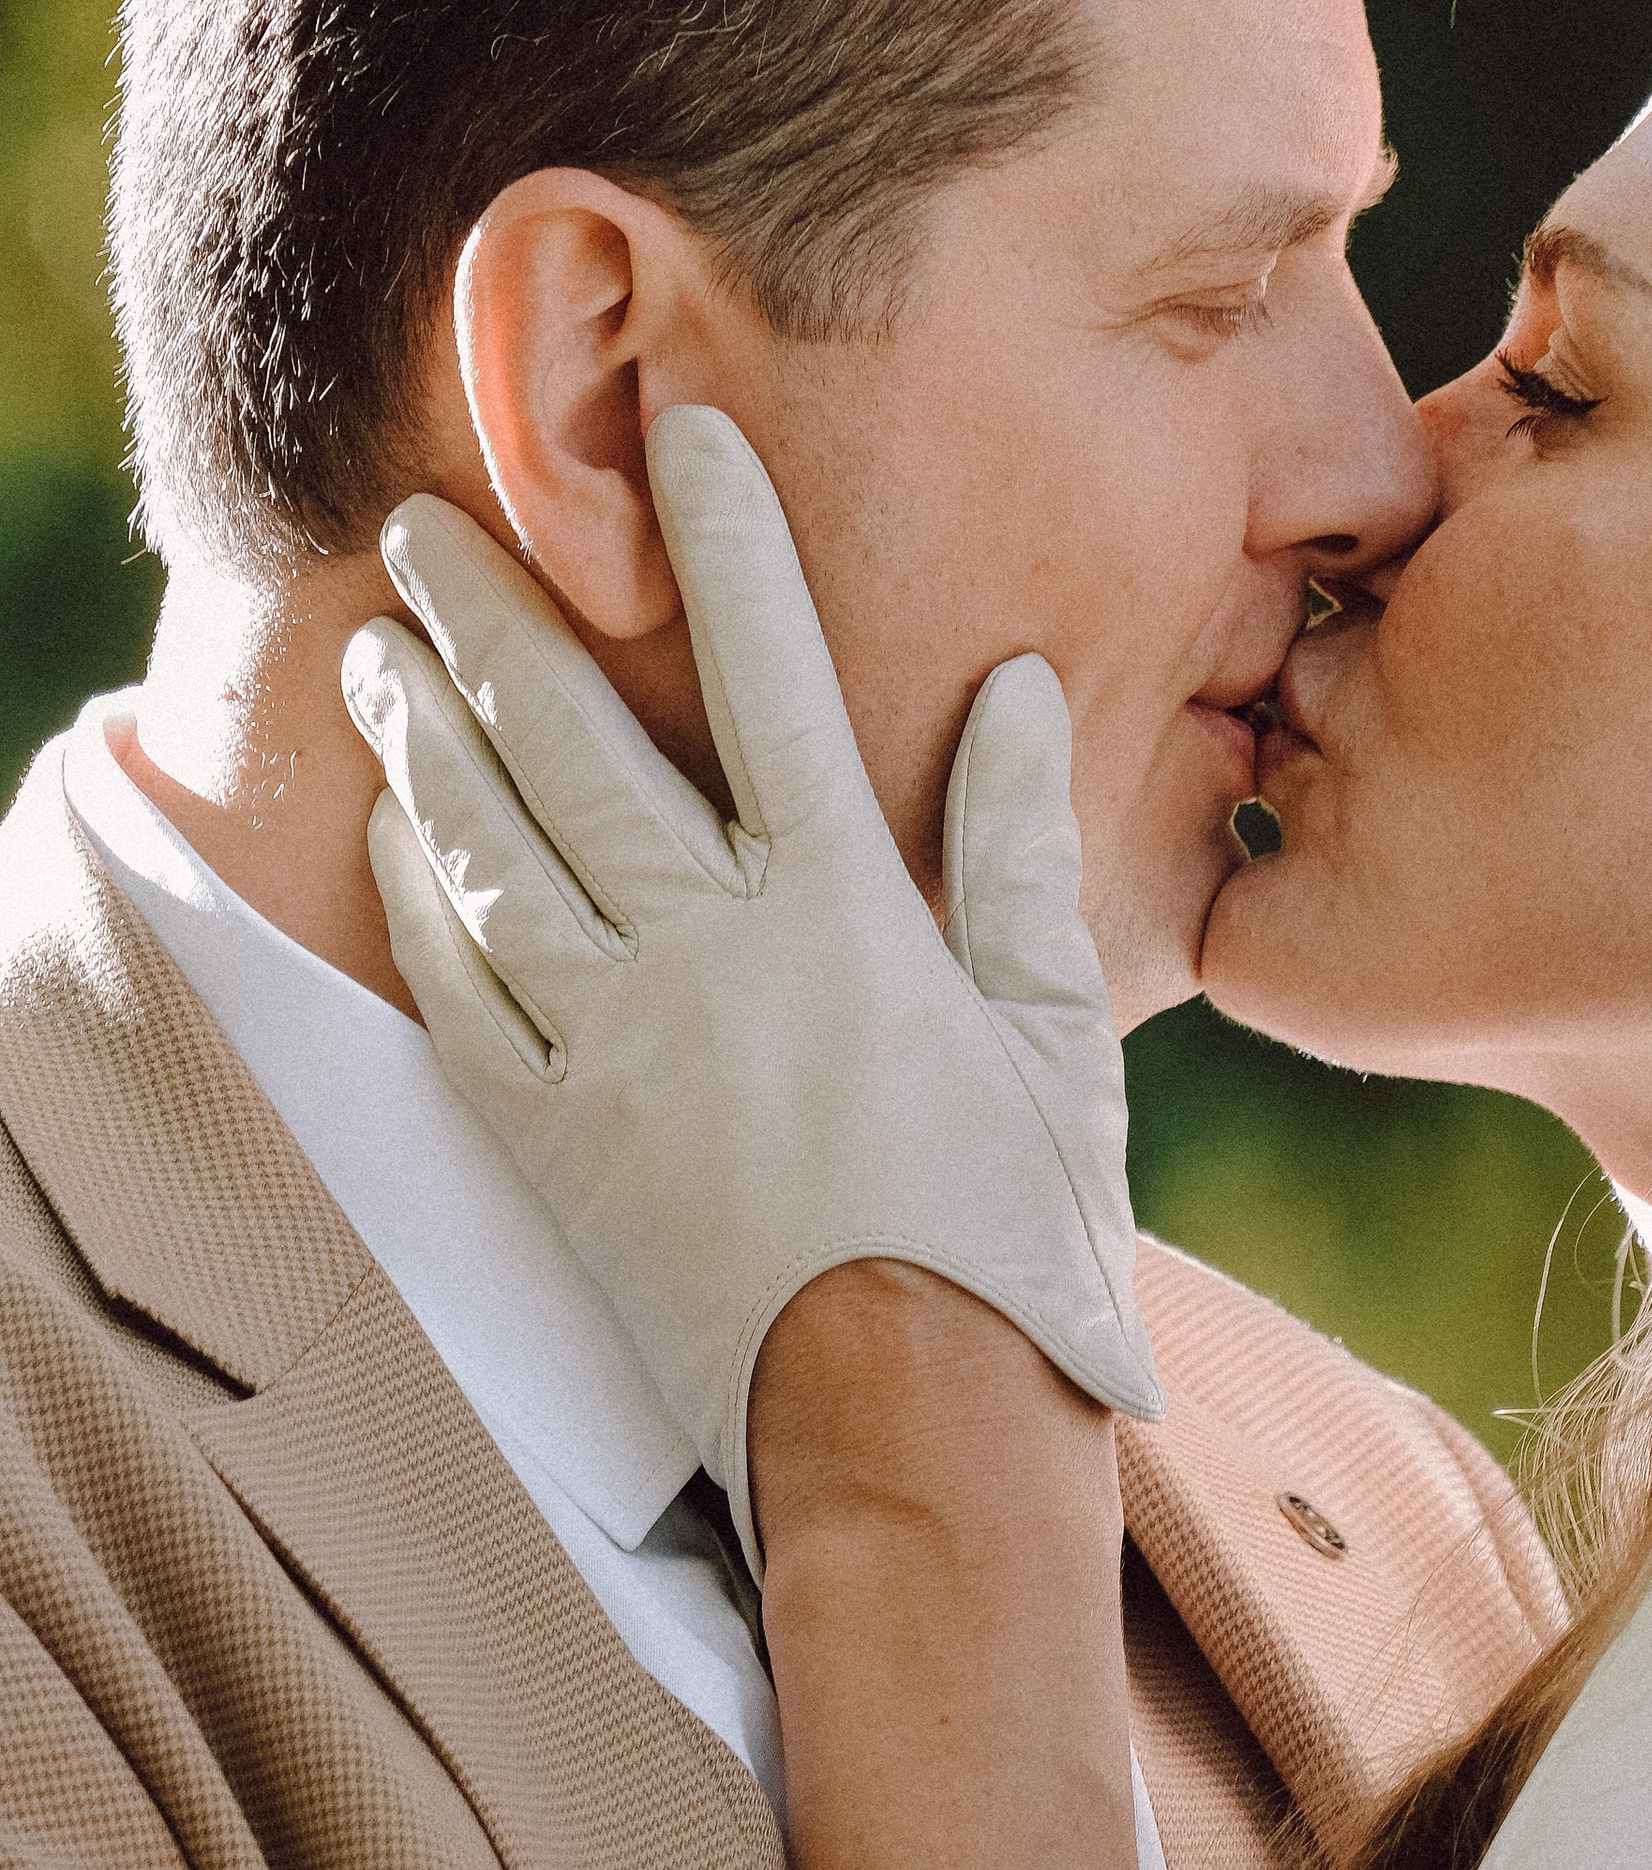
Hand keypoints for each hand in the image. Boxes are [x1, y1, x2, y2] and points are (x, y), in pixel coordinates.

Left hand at [339, 404, 1161, 1566]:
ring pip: (490, 859)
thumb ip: (1024, 854)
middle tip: (420, 522)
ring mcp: (622, 1055)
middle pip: (574, 748)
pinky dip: (419, 907)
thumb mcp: (1055, 1037)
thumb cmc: (1014, 1235)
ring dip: (427, 742)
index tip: (682, 437)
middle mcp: (713, 960)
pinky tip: (396, 842)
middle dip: (492, 621)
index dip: (728, 545)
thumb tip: (1010, 690)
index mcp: (847, 913)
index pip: (774, 679)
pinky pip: (462, 1002)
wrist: (909, 1432)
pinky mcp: (563, 1149)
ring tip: (378, 653)